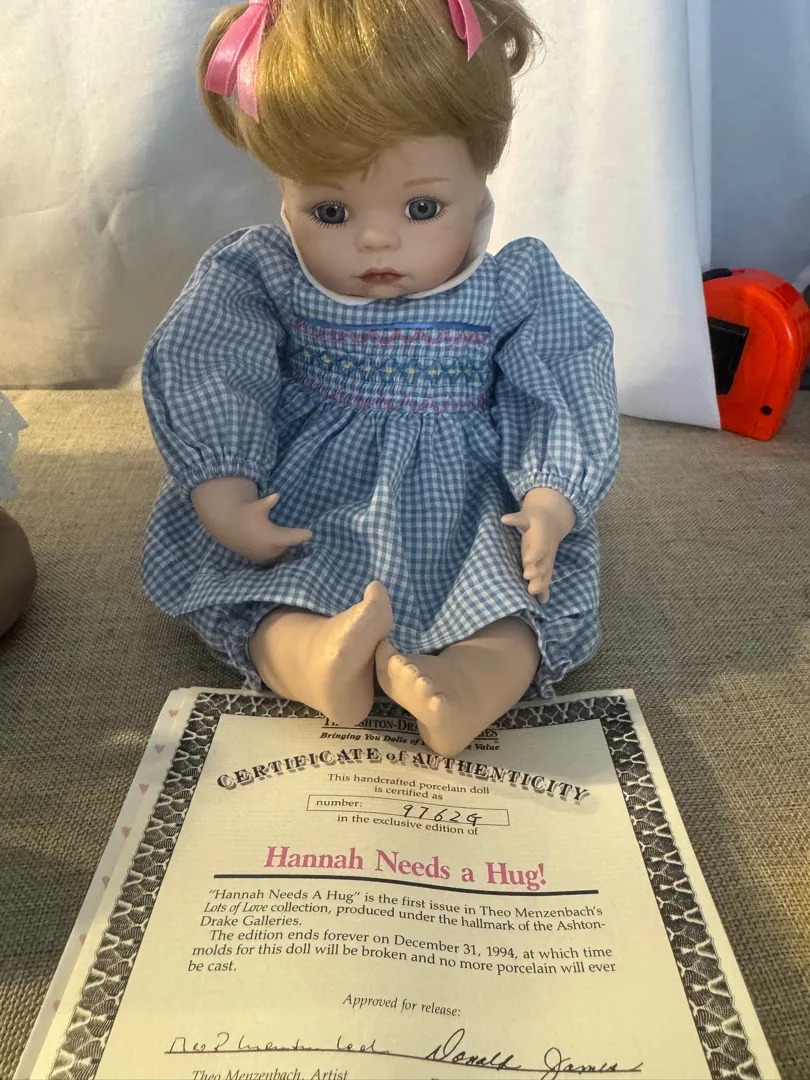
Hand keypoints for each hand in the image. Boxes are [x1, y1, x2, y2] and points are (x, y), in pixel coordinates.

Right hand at [191, 478, 311, 563]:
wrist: (227, 525)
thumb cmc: (245, 513)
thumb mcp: (256, 506)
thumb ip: (268, 502)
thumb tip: (277, 495)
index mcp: (273, 538)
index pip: (294, 538)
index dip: (303, 535)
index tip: (310, 532)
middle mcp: (270, 549)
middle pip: (289, 546)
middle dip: (293, 541)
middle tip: (302, 534)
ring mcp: (264, 556)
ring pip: (281, 554)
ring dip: (286, 549)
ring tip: (292, 542)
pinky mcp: (258, 559)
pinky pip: (273, 558)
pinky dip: (278, 554)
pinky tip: (280, 549)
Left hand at [501, 488, 574, 601]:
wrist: (553, 520)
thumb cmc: (535, 519)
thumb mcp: (526, 516)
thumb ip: (516, 519)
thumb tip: (504, 519)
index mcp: (542, 537)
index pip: (539, 547)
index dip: (534, 555)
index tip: (527, 562)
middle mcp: (546, 550)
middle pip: (543, 563)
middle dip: (536, 573)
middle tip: (528, 581)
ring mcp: (548, 559)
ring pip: (546, 573)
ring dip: (541, 584)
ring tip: (532, 593)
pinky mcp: (547, 565)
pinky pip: (548, 578)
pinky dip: (546, 589)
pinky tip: (543, 601)